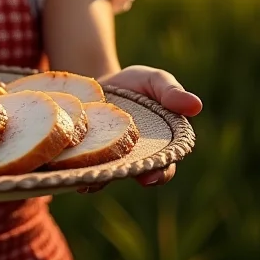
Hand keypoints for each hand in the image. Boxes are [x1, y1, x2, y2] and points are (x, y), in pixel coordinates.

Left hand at [78, 65, 202, 193]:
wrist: (97, 83)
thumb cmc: (133, 84)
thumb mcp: (153, 80)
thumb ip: (171, 92)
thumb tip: (196, 105)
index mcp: (158, 148)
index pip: (162, 168)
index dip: (158, 174)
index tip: (149, 175)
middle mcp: (133, 160)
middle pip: (129, 176)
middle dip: (121, 178)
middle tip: (111, 176)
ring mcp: (107, 159)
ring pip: (103, 176)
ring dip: (94, 178)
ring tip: (83, 179)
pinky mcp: (84, 154)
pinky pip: (80, 166)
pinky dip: (73, 168)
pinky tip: (64, 168)